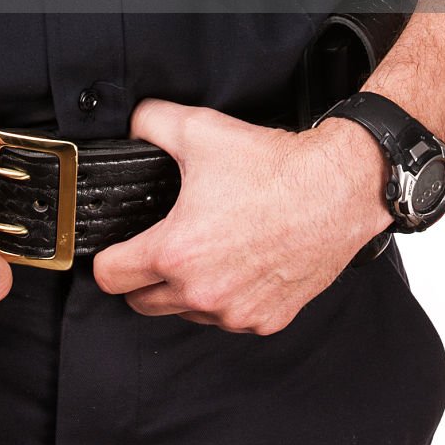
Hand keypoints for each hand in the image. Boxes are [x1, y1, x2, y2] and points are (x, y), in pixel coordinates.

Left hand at [91, 100, 391, 334]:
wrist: (337, 191)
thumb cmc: (274, 168)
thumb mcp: (199, 130)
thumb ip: (149, 124)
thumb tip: (131, 126)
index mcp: (176, 252)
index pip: (110, 277)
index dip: (107, 257)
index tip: (118, 246)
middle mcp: (202, 292)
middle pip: (141, 303)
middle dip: (142, 277)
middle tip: (158, 245)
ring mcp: (235, 312)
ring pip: (185, 313)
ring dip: (184, 290)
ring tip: (205, 249)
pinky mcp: (266, 320)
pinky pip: (228, 318)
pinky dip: (225, 298)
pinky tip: (237, 264)